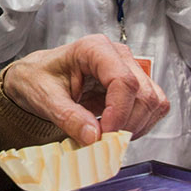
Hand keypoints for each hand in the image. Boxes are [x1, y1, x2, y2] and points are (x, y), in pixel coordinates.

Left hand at [4, 34, 168, 144]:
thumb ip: (68, 116)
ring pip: (154, 103)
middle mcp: (117, 55)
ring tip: (104, 135)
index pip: (123, 80)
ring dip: (135, 126)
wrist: (36, 79)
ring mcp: (130, 70)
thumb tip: (93, 137)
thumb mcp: (43, 98)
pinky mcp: (135, 87)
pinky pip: (152, 110)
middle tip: (102, 141)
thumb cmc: (37, 79)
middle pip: (144, 94)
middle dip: (126, 124)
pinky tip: (113, 129)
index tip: (103, 135)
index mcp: (93, 49)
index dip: (118, 112)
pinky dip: (138, 126)